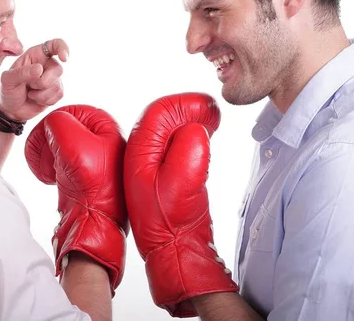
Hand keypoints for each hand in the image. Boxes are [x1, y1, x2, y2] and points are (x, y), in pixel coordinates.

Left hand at [0, 38, 68, 121]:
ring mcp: (52, 78)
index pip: (55, 44)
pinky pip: (59, 95)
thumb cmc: (8, 90)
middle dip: (42, 82)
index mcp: (35, 55)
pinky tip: (36, 99)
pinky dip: (45, 100)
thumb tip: (39, 69)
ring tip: (30, 93)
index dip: (62, 48)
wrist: (11, 110)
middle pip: (58, 69)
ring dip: (41, 94)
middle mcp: (46, 64)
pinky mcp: (56, 91)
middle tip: (29, 86)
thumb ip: (21, 73)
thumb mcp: (8, 80)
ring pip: (57, 85)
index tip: (64, 58)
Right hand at [24, 104, 127, 295]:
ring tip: (45, 169)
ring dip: (46, 155)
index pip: (71, 110)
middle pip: (63, 127)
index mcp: (108, 127)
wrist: (94, 224)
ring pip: (59, 145)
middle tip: (42, 155)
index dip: (52, 123)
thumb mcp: (72, 141)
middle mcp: (105, 141)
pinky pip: (61, 161)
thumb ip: (58, 121)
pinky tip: (49, 178)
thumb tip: (51, 124)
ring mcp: (94, 159)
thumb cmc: (91, 184)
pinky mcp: (84, 175)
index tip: (43, 138)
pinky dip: (50, 167)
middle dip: (47, 141)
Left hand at [124, 92, 237, 316]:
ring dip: (189, 121)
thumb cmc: (172, 220)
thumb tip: (195, 128)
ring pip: (168, 129)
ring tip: (211, 121)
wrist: (170, 250)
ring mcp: (148, 164)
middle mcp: (140, 154)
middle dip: (189, 109)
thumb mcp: (183, 181)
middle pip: (162, 116)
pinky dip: (188, 136)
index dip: (187, 103)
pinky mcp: (158, 174)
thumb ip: (190, 148)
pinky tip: (202, 138)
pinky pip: (172, 144)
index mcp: (141, 151)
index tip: (210, 107)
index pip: (161, 110)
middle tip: (213, 113)